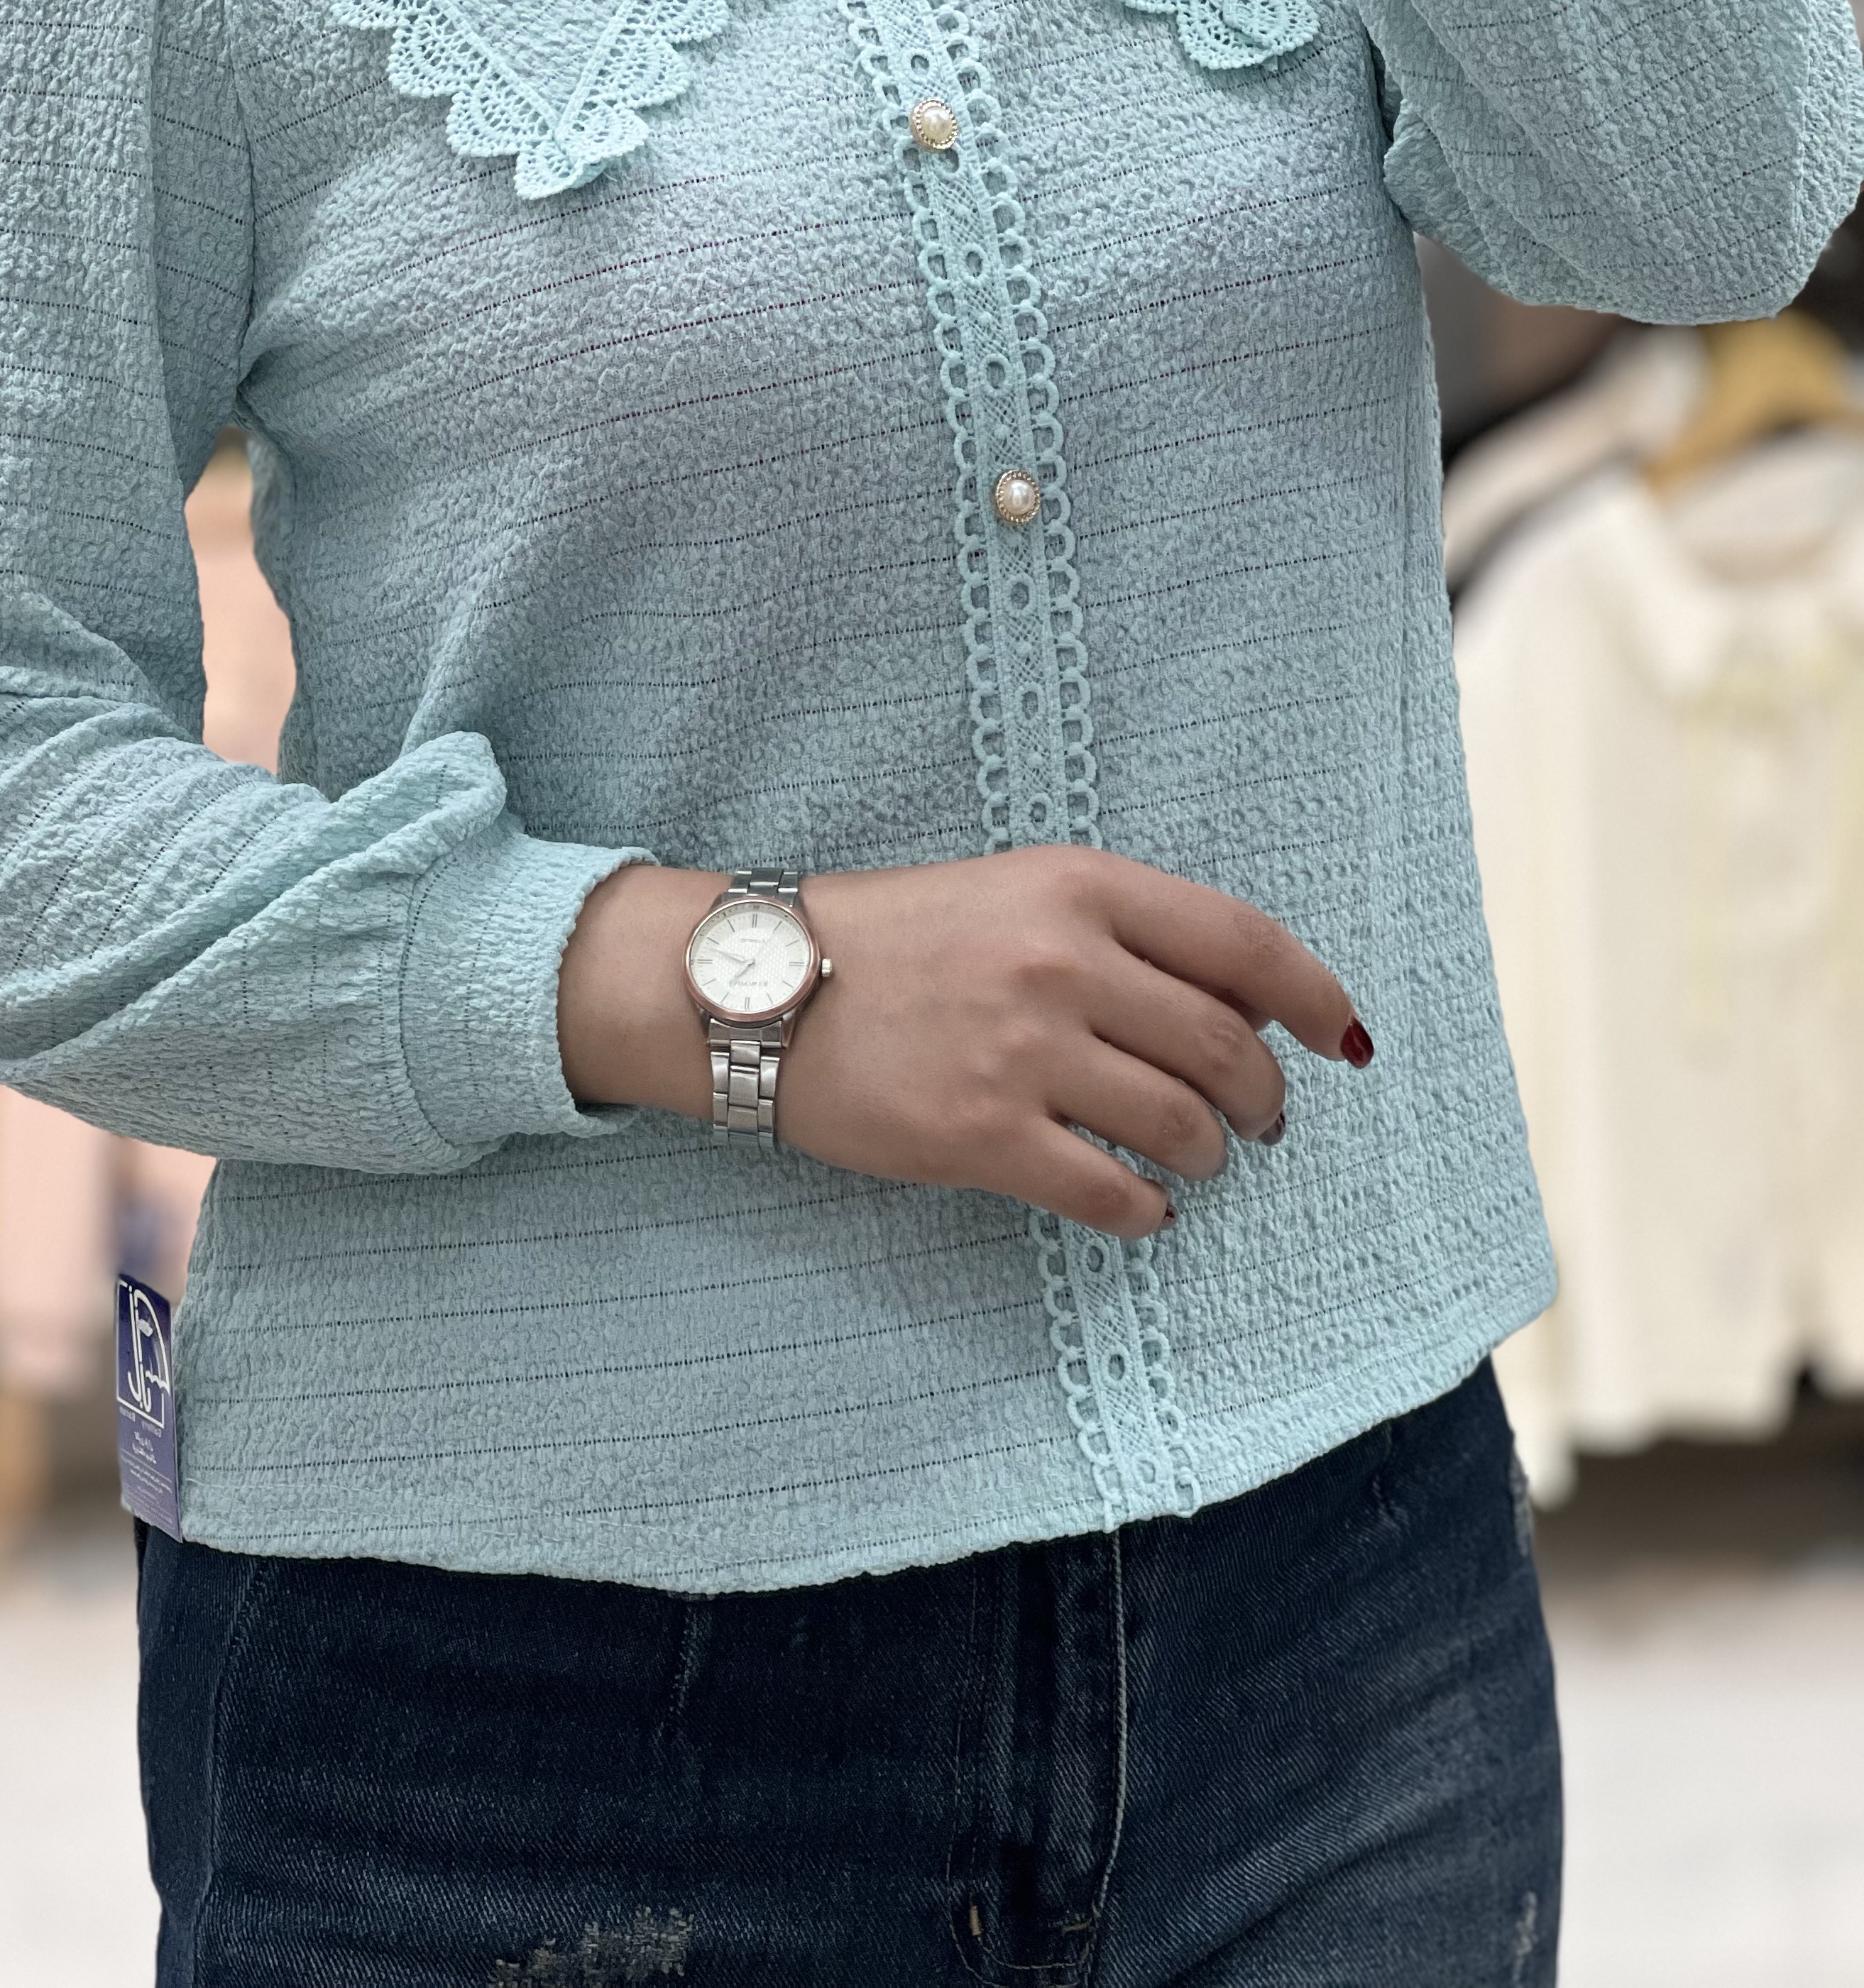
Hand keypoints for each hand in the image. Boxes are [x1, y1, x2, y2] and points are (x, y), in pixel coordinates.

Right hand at [558, 848, 1366, 1236]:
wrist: (757, 984)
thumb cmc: (891, 937)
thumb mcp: (1013, 890)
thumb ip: (1117, 933)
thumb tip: (1232, 1009)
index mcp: (1078, 887)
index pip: (1243, 942)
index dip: (1313, 997)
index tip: (1340, 1038)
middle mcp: (1062, 962)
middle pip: (1223, 1046)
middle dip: (1263, 1096)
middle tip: (1262, 1119)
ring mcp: (1023, 1052)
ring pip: (1180, 1126)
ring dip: (1208, 1153)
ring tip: (1196, 1159)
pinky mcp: (982, 1135)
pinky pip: (1109, 1192)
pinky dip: (1145, 1210)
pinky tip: (1141, 1207)